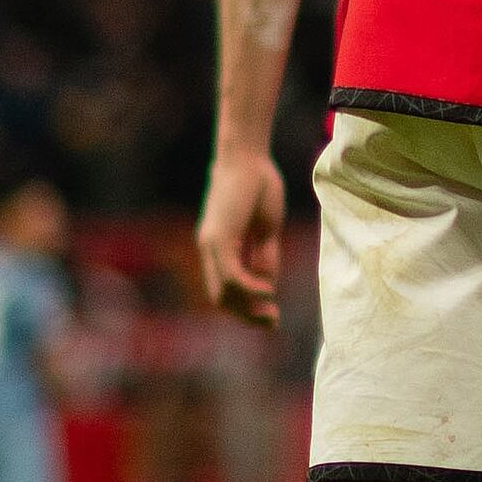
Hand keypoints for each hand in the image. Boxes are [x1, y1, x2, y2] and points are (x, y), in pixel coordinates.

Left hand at [195, 147, 285, 326]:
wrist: (247, 158)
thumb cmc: (258, 186)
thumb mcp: (266, 229)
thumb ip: (264, 256)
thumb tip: (266, 284)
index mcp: (218, 248)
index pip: (225, 290)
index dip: (246, 308)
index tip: (271, 316)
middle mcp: (208, 250)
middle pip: (220, 298)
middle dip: (246, 316)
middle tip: (272, 323)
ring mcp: (211, 245)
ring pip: (223, 292)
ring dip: (248, 308)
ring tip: (271, 313)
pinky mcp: (219, 238)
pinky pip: (232, 275)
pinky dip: (249, 288)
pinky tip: (267, 291)